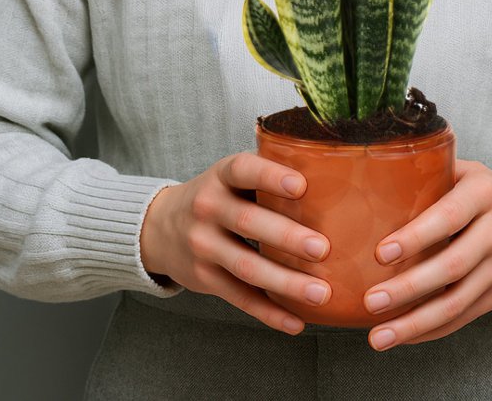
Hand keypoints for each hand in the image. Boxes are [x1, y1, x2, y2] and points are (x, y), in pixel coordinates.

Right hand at [140, 152, 330, 334]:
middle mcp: (208, 208)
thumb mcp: (231, 176)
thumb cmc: (218, 196)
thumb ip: (267, 176)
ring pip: (246, 267)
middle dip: (287, 237)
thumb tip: (331, 178)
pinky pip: (240, 297)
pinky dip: (269, 313)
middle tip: (322, 248)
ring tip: (321, 293)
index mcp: (221, 176)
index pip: (244, 170)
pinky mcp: (204, 278)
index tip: (301, 186)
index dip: (271, 176)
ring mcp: (203, 245)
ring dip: (285, 282)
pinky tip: (296, 321)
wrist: (160, 227)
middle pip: (248, 223)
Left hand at [363, 159, 491, 350]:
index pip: (448, 217)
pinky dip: (429, 330)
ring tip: (379, 336)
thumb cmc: (474, 191)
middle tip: (371, 301)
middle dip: (408, 288)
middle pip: (452, 266)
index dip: (415, 237)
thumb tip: (369, 173)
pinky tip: (401, 335)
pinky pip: (461, 318)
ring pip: (456, 302)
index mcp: (483, 193)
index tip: (380, 254)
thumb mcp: (459, 170)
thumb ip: (425, 172)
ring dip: (415, 323)